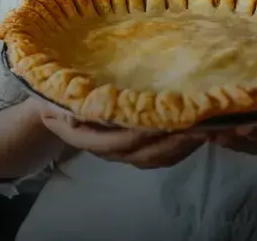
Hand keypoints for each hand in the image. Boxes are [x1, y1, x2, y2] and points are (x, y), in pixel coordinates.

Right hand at [37, 103, 205, 169]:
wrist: (56, 110)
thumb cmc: (55, 98)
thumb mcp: (50, 98)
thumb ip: (62, 106)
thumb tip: (73, 114)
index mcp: (88, 138)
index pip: (115, 142)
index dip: (138, 135)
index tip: (159, 122)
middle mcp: (110, 150)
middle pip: (144, 154)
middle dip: (171, 142)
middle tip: (196, 125)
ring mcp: (125, 152)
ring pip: (157, 157)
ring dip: (182, 146)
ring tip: (205, 129)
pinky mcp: (138, 148)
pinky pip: (163, 154)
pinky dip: (183, 146)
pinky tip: (201, 131)